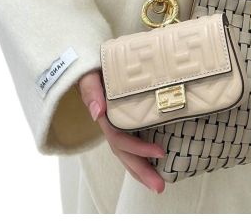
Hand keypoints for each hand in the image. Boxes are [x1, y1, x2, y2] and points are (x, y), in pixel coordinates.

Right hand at [78, 69, 166, 193]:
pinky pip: (132, 142)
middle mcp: (110, 125)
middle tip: (160, 187)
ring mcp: (117, 125)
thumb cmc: (91, 68)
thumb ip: (92, 90)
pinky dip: (141, 157)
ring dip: (141, 170)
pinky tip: (156, 165)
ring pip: (127, 153)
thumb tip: (98, 113)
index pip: (120, 139)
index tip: (161, 152)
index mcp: (105, 117)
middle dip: (141, 171)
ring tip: (159, 185)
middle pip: (124, 154)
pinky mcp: (125, 121)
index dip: (139, 147)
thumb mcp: (89, 76)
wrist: (89, 64)